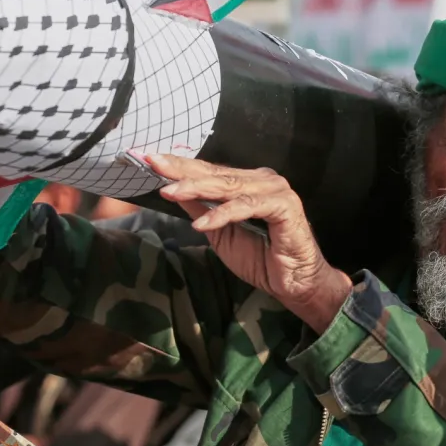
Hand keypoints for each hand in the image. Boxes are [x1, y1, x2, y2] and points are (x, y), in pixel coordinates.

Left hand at [147, 154, 352, 332]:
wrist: (296, 284)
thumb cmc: (261, 259)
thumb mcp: (220, 234)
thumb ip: (201, 210)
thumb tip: (172, 190)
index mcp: (247, 183)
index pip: (208, 171)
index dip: (179, 166)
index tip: (149, 161)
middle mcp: (262, 180)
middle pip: (215, 173)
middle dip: (181, 170)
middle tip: (153, 165)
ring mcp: (275, 190)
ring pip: (229, 186)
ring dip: (196, 189)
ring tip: (169, 192)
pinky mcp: (285, 206)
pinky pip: (248, 207)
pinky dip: (223, 214)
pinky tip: (201, 224)